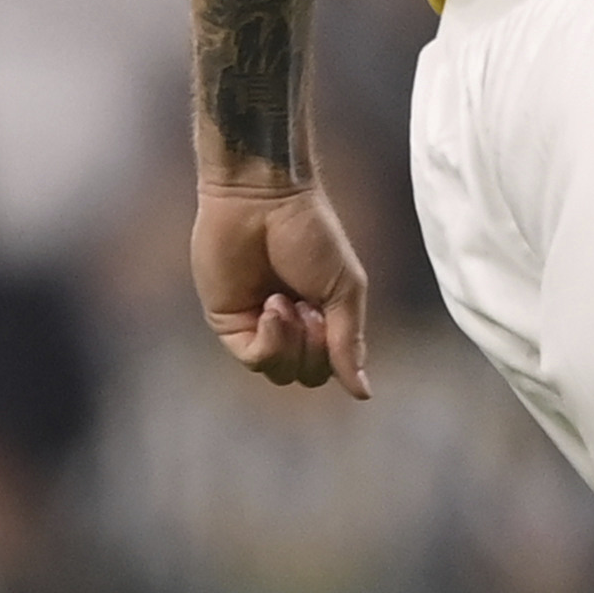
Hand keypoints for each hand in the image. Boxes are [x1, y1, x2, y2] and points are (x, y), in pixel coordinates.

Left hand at [195, 177, 373, 394]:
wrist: (263, 199)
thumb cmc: (310, 232)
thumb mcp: (344, 289)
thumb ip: (349, 342)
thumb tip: (364, 393)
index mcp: (322, 317)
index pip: (332, 365)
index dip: (337, 352)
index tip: (331, 313)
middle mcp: (290, 327)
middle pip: (309, 374)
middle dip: (315, 347)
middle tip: (310, 306)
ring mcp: (258, 326)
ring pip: (281, 373)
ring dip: (291, 342)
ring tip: (286, 300)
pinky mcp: (229, 322)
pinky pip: (254, 359)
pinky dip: (269, 341)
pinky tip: (271, 307)